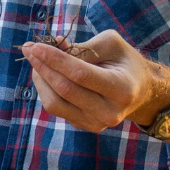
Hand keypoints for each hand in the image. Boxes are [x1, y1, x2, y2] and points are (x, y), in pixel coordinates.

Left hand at [20, 30, 169, 134]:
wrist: (141, 92)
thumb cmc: (124, 62)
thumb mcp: (112, 44)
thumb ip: (83, 46)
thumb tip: (52, 45)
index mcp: (121, 88)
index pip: (80, 74)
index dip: (54, 59)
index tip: (35, 45)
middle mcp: (110, 111)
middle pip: (65, 89)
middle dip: (42, 66)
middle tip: (28, 49)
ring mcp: (97, 123)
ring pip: (55, 103)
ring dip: (40, 79)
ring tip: (37, 60)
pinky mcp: (85, 126)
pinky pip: (57, 108)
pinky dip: (46, 89)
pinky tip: (46, 73)